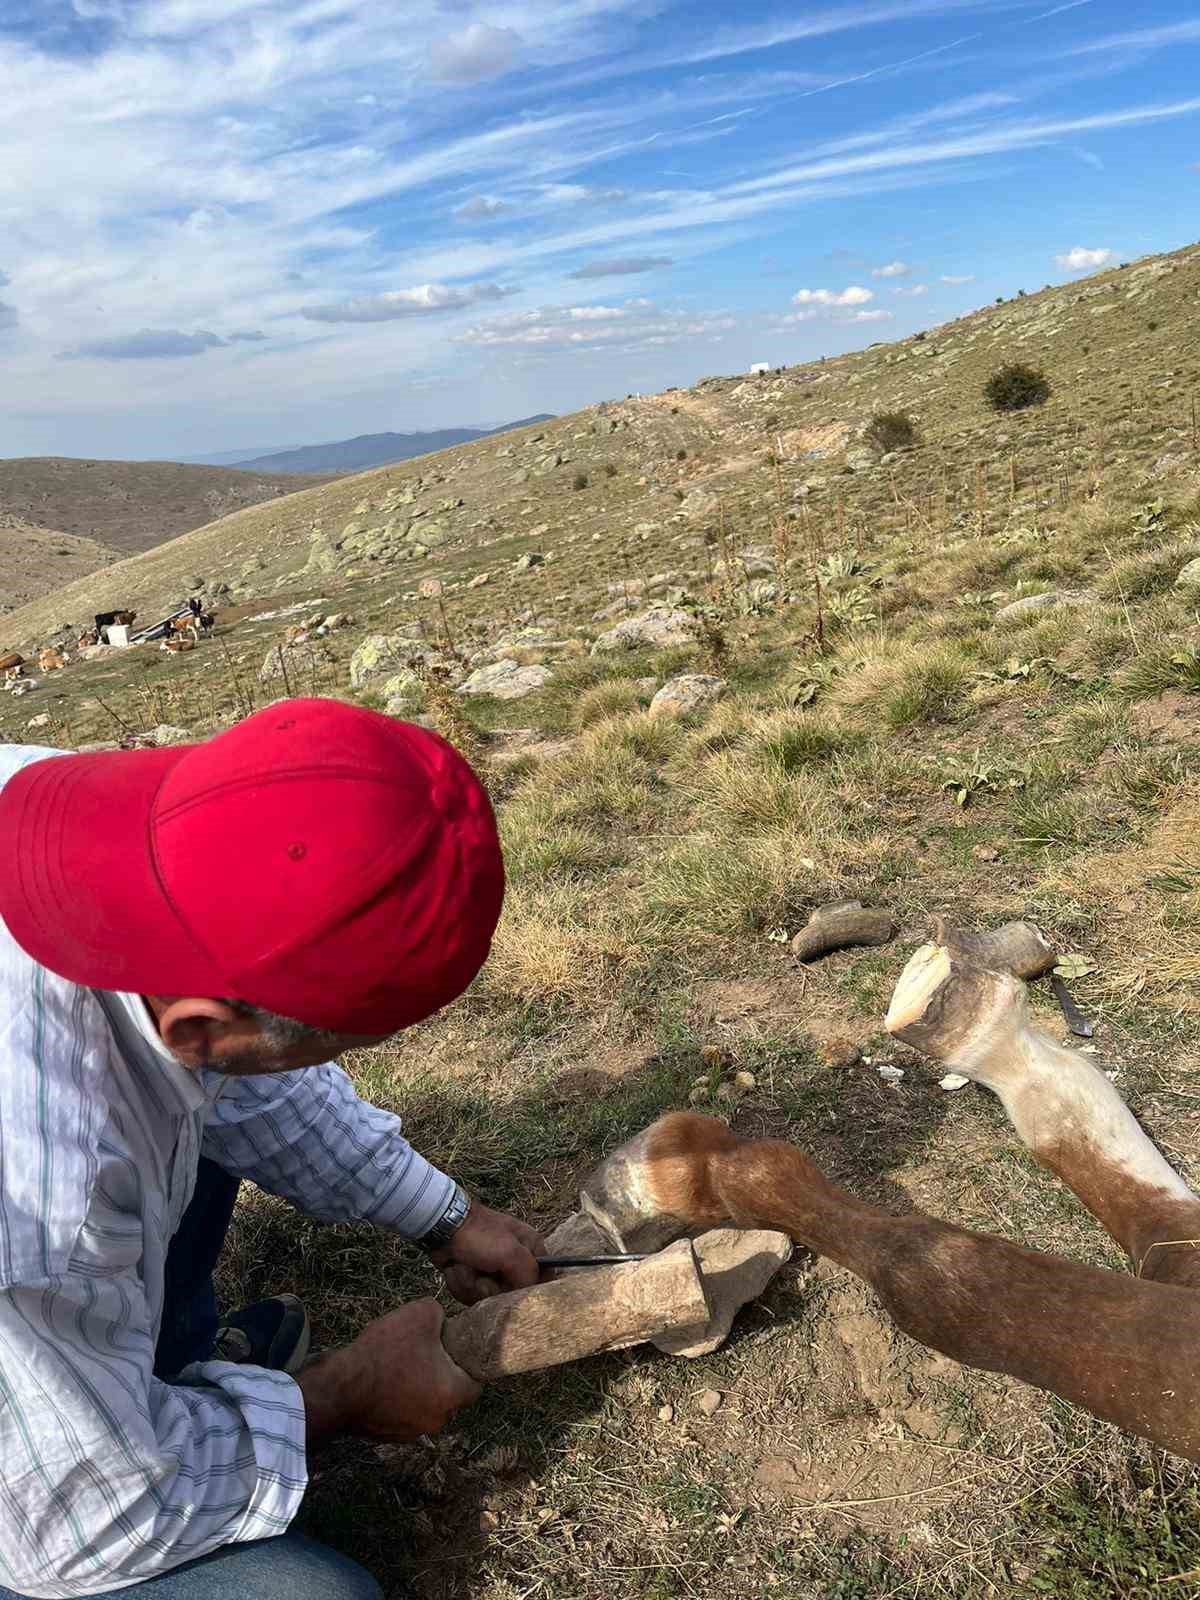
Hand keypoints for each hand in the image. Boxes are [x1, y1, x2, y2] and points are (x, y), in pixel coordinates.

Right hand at [299, 1299, 479, 1445]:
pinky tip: (384, 1379)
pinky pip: (403, 1412)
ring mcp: (412, 1431)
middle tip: (424, 1351)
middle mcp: (437, 1419)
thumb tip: (441, 1322)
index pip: (476, 1383)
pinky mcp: (389, 1435)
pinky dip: (398, 1398)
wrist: (339, 1387)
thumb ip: (441, 1316)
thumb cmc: (385, 1352)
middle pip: (450, 1393)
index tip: (455, 1348)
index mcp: (451, 1394)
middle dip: (441, 1373)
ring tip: (399, 1363)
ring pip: (426, 1403)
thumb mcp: (421, 1314)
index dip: (468, 1362)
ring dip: (418, 1386)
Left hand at [429, 1201, 543, 1303]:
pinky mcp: (474, 1276)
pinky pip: (471, 1294)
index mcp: (531, 1248)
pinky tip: (456, 1267)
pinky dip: (460, 1283)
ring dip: (472, 1285)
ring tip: (466, 1265)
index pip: (544, 1279)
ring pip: (488, 1298)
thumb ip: (529, 1275)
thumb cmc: (479, 1235)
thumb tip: (529, 1296)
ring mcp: (493, 1270)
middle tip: (483, 1271)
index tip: (512, 1287)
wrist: (442, 1227)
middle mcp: (515, 1260)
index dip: (528, 1289)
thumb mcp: (510, 1252)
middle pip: (511, 1295)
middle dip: (490, 1287)